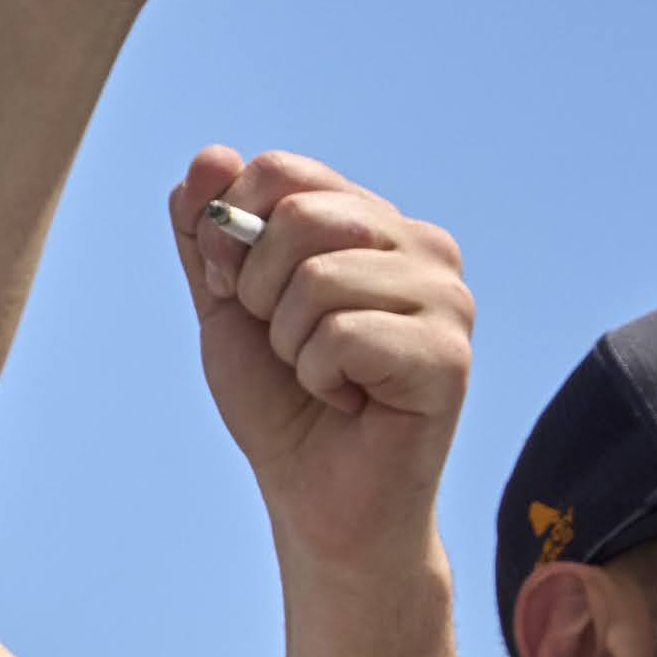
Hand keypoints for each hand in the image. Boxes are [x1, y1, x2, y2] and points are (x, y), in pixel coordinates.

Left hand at [175, 146, 473, 571]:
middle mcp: (422, 247)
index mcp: (373, 222)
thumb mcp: (227, 306)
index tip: (240, 296)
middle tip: (287, 347)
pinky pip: (342, 336)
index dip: (233, 233)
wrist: (315, 499)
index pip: (284, 172)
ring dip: (290, 345)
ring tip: (324, 379)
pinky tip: (350, 403)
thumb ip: (210, 234)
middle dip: (259, 292)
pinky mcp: (450, 356)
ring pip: (318, 279)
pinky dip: (319, 379)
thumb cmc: (281, 403)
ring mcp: (447, 299)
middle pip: (301, 216)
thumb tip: (206, 157)